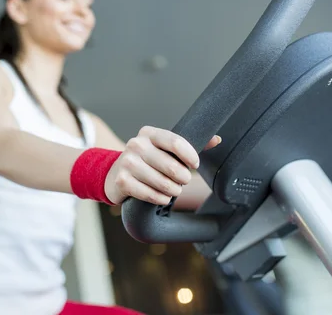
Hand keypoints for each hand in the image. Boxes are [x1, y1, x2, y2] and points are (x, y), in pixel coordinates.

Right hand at [104, 126, 220, 204]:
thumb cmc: (147, 161)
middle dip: (183, 178)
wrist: (115, 174)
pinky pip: (151, 195)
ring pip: (163, 183)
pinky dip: (161, 199)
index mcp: (149, 133)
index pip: (175, 141)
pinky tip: (163, 197)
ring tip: (174, 190)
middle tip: (183, 180)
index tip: (195, 164)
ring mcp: (127, 163)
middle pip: (172, 166)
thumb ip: (189, 145)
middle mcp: (136, 145)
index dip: (190, 155)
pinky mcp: (123, 181)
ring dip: (174, 190)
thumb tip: (216, 139)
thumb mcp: (164, 149)